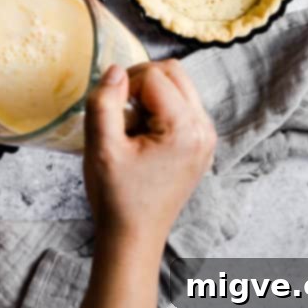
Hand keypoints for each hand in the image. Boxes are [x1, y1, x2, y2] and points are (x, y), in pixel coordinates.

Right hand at [83, 60, 215, 252]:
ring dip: (151, 93)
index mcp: (184, 129)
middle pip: (173, 72)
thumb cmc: (116, 197)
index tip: (111, 111)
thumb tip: (115, 69)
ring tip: (132, 124)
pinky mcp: (201, 144)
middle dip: (141, 80)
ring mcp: (206, 137)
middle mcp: (204, 129)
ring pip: (179, 84)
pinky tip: (144, 133)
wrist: (133, 238)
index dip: (125, 85)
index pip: (153, 75)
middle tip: (120, 110)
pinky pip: (183, 103)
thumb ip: (104, 101)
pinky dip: (161, 106)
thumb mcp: (101, 147)